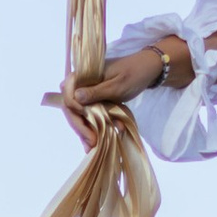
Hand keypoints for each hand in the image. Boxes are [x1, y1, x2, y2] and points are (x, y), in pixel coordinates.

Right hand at [55, 35, 194, 144]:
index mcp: (84, 74)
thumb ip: (96, 92)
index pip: (68, 94)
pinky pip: (91, 114)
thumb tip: (76, 97)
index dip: (73, 110)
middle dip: (80, 126)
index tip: (85, 121)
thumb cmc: (134, 73)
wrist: (149, 69)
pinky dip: (95, 126)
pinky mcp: (97, 99)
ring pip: (80, 114)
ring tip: (92, 147)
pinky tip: (100, 139)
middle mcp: (82, 84)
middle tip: (91, 142)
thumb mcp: (117, 85)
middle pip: (72, 107)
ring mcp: (89, 92)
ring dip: (86, 130)